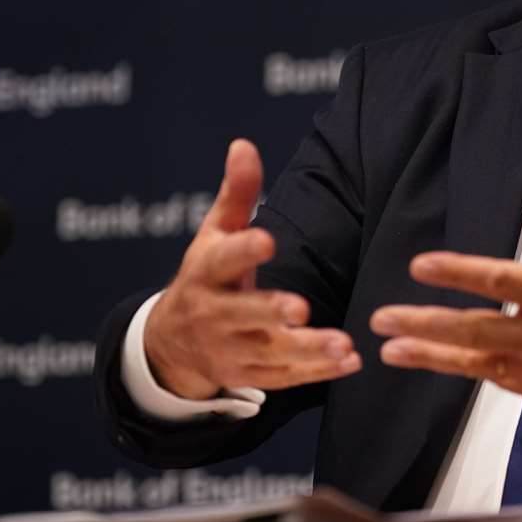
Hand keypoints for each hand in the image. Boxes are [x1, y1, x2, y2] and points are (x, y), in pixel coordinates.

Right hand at [144, 139, 360, 397]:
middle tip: (300, 308)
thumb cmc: (206, 274)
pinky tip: (350, 362)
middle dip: (270, 312)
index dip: (243, 250)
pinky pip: (284, 377)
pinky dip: (317, 373)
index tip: (267, 239)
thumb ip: (236, 193)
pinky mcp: (248, 374)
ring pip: (269, 352)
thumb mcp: (214, 233)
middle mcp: (214, 314)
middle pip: (242, 315)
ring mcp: (230, 349)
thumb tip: (244, 144)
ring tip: (343, 345)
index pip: (222, 260)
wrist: (171, 343)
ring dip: (306, 351)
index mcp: (206, 272)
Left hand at [369, 159, 521, 411]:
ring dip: (429, 353)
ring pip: (474, 360)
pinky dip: (458, 367)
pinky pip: (490, 377)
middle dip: (425, 323)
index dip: (459, 273)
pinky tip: (427, 358)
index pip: (502, 282)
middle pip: (476, 329)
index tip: (420, 265)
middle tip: (382, 316)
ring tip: (389, 347)